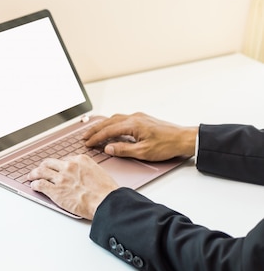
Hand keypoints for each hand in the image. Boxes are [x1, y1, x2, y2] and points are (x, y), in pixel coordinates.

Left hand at [28, 155, 118, 219]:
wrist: (106, 202)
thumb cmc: (106, 191)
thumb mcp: (98, 172)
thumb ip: (86, 170)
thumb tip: (82, 175)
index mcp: (80, 160)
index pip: (64, 160)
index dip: (58, 165)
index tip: (56, 168)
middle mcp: (68, 166)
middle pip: (49, 163)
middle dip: (43, 166)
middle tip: (40, 169)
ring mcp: (60, 178)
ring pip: (41, 172)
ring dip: (34, 174)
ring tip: (31, 176)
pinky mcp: (55, 190)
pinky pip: (40, 184)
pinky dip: (35, 184)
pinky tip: (34, 185)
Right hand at [83, 112, 197, 160]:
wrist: (184, 138)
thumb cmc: (167, 145)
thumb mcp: (143, 152)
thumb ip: (123, 150)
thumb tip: (108, 148)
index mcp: (132, 124)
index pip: (108, 130)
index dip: (96, 137)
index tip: (87, 142)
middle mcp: (134, 118)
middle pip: (108, 122)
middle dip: (95, 129)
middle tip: (85, 136)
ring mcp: (139, 117)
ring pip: (115, 118)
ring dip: (103, 125)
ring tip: (95, 132)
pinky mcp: (143, 119)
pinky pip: (122, 118)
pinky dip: (112, 123)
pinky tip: (111, 128)